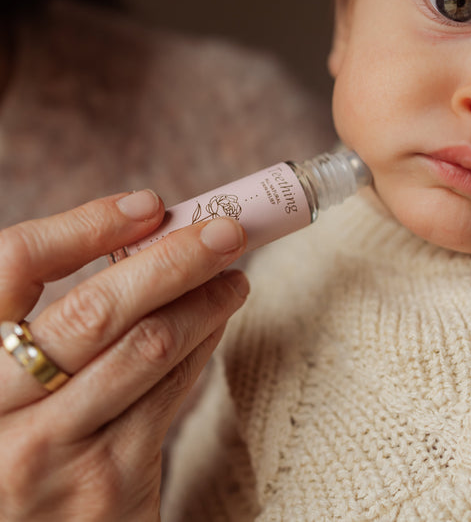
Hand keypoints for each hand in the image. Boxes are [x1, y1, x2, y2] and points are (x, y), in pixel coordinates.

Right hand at [0, 191, 248, 520]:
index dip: (84, 223)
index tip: (148, 204)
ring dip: (204, 301)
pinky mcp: (106, 483)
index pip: (14, 264)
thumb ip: (56, 315)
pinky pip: (171, 391)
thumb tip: (144, 236)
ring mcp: (50, 451)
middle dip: (172, 259)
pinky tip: (216, 321)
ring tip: (232, 275)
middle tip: (222, 231)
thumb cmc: (23, 435)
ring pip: (148, 347)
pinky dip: (202, 343)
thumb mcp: (13, 373)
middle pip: (93, 309)